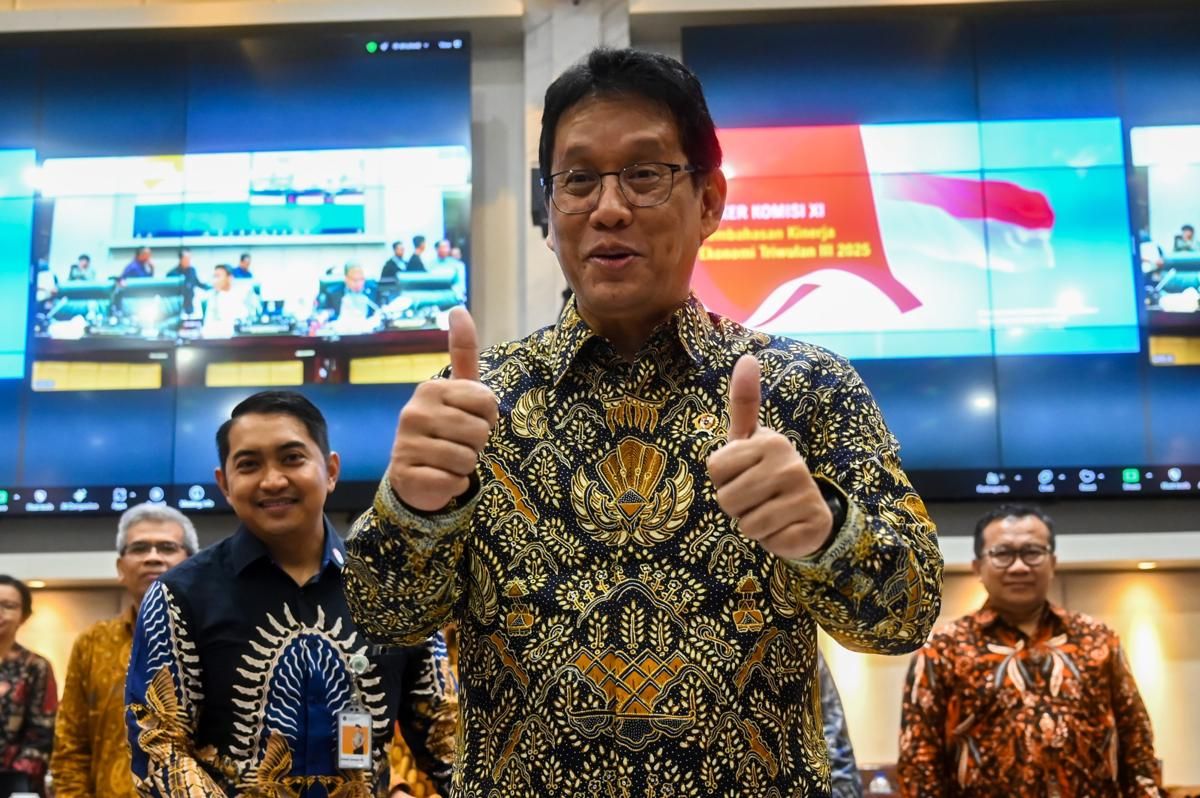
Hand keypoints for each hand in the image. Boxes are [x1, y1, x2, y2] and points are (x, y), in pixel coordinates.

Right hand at [387, 307, 498, 510]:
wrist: (416, 474)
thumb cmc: (446, 428)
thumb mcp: (459, 391)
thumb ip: (463, 353)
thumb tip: (458, 308)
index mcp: (431, 388)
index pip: (488, 403)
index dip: (489, 418)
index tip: (471, 420)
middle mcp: (413, 412)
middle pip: (480, 432)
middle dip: (478, 443)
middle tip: (459, 443)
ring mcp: (406, 443)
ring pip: (467, 459)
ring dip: (466, 466)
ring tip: (448, 460)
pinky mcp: (405, 475)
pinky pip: (451, 482)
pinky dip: (453, 485)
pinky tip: (439, 477)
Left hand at [706, 354, 833, 558]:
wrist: (808, 510)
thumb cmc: (765, 472)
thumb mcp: (749, 439)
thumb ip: (744, 402)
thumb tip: (747, 357)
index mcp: (769, 441)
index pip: (715, 469)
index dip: (722, 479)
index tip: (743, 474)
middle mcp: (789, 463)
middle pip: (727, 499)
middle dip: (736, 506)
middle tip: (756, 497)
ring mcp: (803, 494)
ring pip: (747, 524)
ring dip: (753, 524)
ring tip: (770, 511)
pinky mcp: (811, 525)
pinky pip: (769, 541)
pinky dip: (773, 540)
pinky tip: (785, 527)